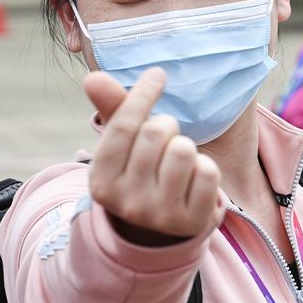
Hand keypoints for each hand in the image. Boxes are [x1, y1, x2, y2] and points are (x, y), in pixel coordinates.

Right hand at [85, 68, 221, 244]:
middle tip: (165, 138)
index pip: (123, 126)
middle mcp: (127, 203)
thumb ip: (113, 111)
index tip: (157, 74)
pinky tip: (195, 179)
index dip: (142, 94)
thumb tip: (93, 78)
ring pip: (184, 150)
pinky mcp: (192, 221)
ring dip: (186, 146)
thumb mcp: (123, 147)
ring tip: (178, 160)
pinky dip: (206, 168)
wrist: (163, 229)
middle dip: (166, 125)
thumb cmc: (141, 172)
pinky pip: (208, 172)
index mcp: (101, 181)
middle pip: (156, 133)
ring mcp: (160, 215)